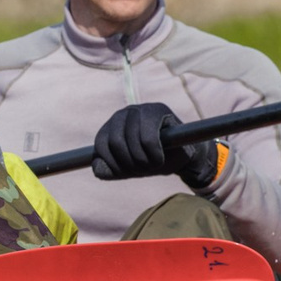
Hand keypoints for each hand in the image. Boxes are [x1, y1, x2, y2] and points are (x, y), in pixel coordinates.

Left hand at [90, 102, 220, 188]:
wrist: (183, 158)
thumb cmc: (152, 160)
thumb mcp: (127, 168)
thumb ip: (109, 170)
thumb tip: (97, 169)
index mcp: (111, 126)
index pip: (101, 144)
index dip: (112, 162)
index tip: (127, 172)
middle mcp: (123, 114)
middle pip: (115, 142)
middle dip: (129, 163)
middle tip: (143, 169)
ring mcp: (140, 109)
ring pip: (131, 141)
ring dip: (142, 161)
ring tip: (153, 164)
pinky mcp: (158, 110)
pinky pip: (148, 139)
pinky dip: (153, 155)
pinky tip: (160, 158)